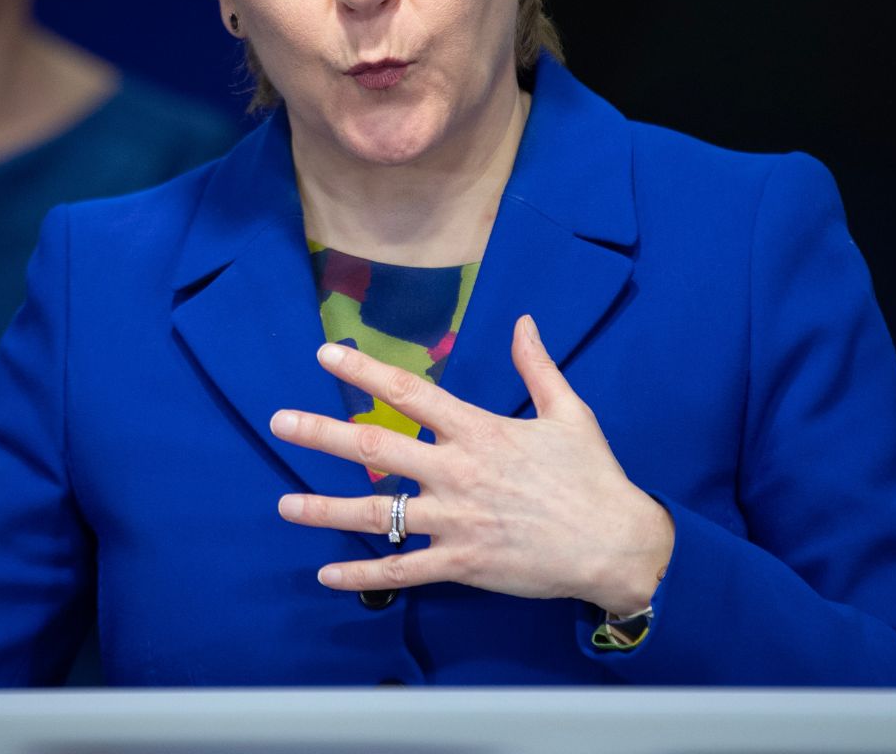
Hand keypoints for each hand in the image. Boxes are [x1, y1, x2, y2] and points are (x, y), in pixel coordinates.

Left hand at [270, 315, 674, 615]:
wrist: (616, 545)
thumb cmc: (593, 477)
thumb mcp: (569, 413)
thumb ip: (537, 366)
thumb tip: (524, 322)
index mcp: (479, 431)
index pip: (410, 392)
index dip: (365, 370)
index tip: (326, 355)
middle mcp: (457, 472)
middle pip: (376, 447)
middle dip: (323, 433)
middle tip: (280, 422)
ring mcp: (455, 521)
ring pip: (377, 513)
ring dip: (325, 509)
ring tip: (284, 505)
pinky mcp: (461, 564)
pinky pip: (402, 570)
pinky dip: (362, 574)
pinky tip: (326, 573)